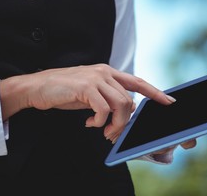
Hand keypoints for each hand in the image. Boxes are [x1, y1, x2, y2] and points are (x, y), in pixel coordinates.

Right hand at [0, 64, 175, 141]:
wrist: (38, 87)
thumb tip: (125, 111)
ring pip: (120, 104)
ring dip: (113, 123)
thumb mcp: (90, 94)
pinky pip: (103, 109)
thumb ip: (107, 98)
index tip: (168, 101)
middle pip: (129, 99)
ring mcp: (95, 78)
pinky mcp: (85, 86)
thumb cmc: (63, 92)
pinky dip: (99, 121)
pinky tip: (88, 123)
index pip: (137, 81)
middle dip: (125, 121)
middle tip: (112, 133)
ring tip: (101, 129)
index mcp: (107, 72)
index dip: (154, 92)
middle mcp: (104, 72)